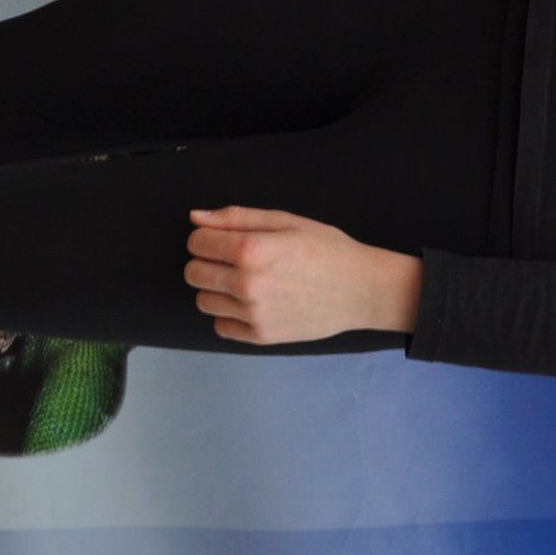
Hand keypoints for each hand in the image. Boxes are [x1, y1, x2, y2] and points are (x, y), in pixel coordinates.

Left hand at [184, 206, 421, 343]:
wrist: (361, 290)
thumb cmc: (328, 250)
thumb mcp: (286, 221)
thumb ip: (237, 218)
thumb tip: (196, 218)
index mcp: (251, 250)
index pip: (197, 242)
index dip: (208, 237)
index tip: (225, 239)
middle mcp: (246, 284)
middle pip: (193, 273)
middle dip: (207, 262)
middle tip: (235, 260)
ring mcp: (252, 314)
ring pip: (203, 301)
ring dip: (217, 289)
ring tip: (246, 281)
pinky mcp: (260, 336)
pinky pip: (221, 326)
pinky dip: (230, 314)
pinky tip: (252, 302)